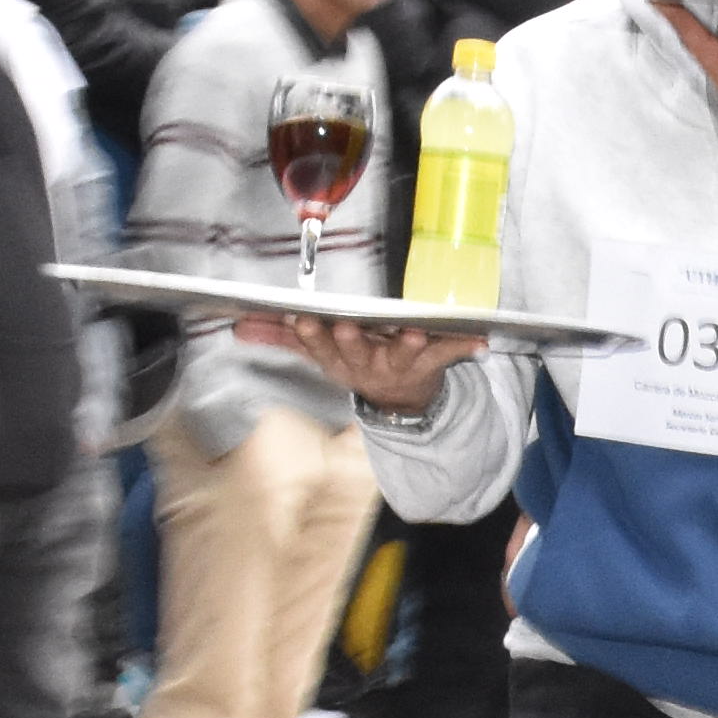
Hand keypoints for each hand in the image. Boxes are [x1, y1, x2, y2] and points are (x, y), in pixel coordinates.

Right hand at [257, 317, 475, 414]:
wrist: (399, 400)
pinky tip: (481, 340)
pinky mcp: (431, 363)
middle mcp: (367, 363)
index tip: (302, 317)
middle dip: (351, 340)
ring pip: (402, 354)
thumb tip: (237, 326)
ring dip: (408, 345)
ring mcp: (400, 365)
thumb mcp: (316, 351)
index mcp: (338, 358)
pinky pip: (449, 354)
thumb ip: (278, 336)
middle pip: (356, 352)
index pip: (318, 345)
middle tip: (346, 326)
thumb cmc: (356, 361)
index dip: (311, 334)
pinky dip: (465, 347)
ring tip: (415, 334)